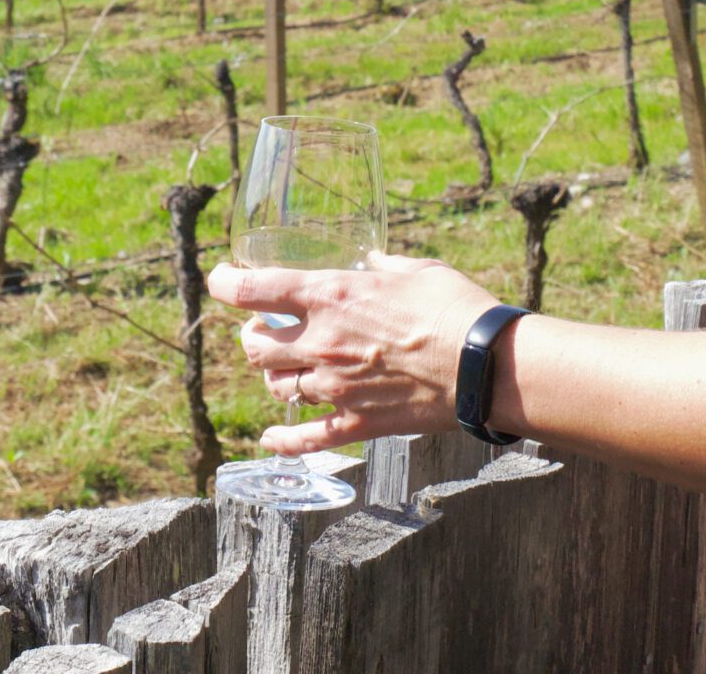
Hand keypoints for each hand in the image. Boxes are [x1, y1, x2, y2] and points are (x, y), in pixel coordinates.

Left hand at [206, 250, 502, 453]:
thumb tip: (368, 264)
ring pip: (276, 388)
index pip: (252, 290)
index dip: (224, 283)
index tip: (219, 279)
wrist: (486, 365)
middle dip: (253, 338)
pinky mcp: (358, 423)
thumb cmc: (455, 307)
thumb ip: (380, 267)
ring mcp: (336, 387)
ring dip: (274, 378)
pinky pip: (306, 438)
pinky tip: (270, 439)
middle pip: (254, 347)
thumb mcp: (414, 269)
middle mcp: (322, 342)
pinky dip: (282, 440)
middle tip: (265, 332)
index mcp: (332, 295)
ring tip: (285, 371)